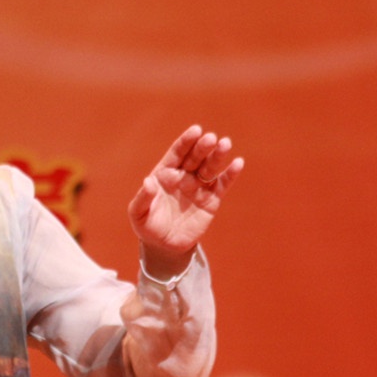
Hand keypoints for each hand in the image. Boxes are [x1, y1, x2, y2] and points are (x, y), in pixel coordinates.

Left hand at [128, 125, 243, 272]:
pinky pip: (222, 185)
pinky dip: (230, 174)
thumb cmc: (147, 226)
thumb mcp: (138, 213)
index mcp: (165, 173)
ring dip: (218, 156)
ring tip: (225, 144)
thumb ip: (143, 197)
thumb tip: (149, 181)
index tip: (196, 130)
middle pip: (195, 157)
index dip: (186, 141)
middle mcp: (183, 176)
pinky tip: (238, 163)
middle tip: (211, 138)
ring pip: (210, 168)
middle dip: (203, 147)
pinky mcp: (211, 200)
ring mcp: (198, 187)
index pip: (177, 153)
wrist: (164, 246)